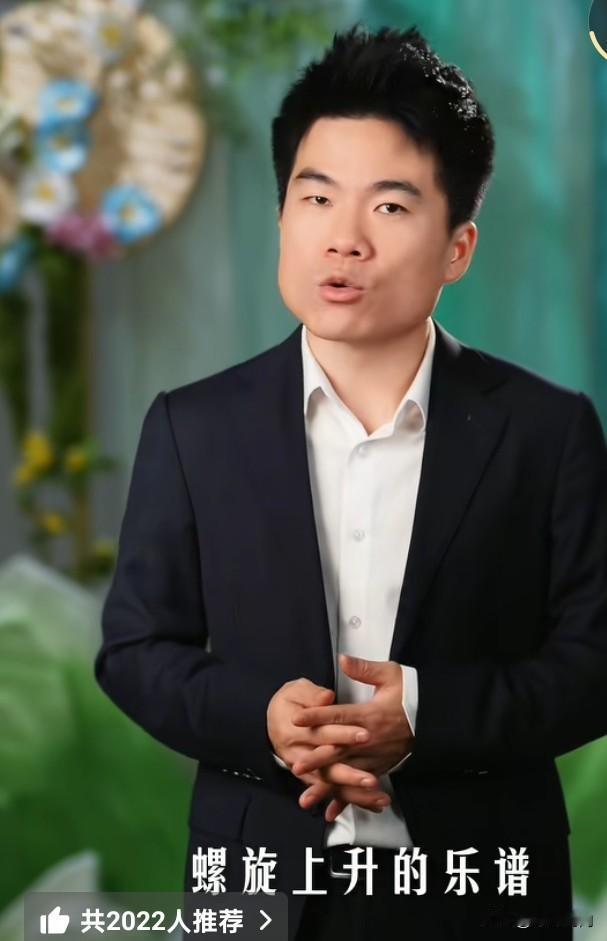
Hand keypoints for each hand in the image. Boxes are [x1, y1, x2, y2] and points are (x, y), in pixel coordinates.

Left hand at [291, 654, 413, 819]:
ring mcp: (375, 757)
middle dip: (316, 759)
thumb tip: (343, 659)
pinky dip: (346, 800)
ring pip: (347, 773)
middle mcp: (370, 740)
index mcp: (369, 715)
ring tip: (306, 799)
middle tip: (295, 766)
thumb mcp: (391, 675)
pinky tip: (330, 813)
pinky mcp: (380, 768)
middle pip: (339, 750)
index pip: (338, 715)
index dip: (317, 716)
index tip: (297, 718)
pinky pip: (360, 786)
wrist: (435, 719)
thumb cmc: (410, 695)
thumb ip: (365, 669)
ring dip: (327, 786)